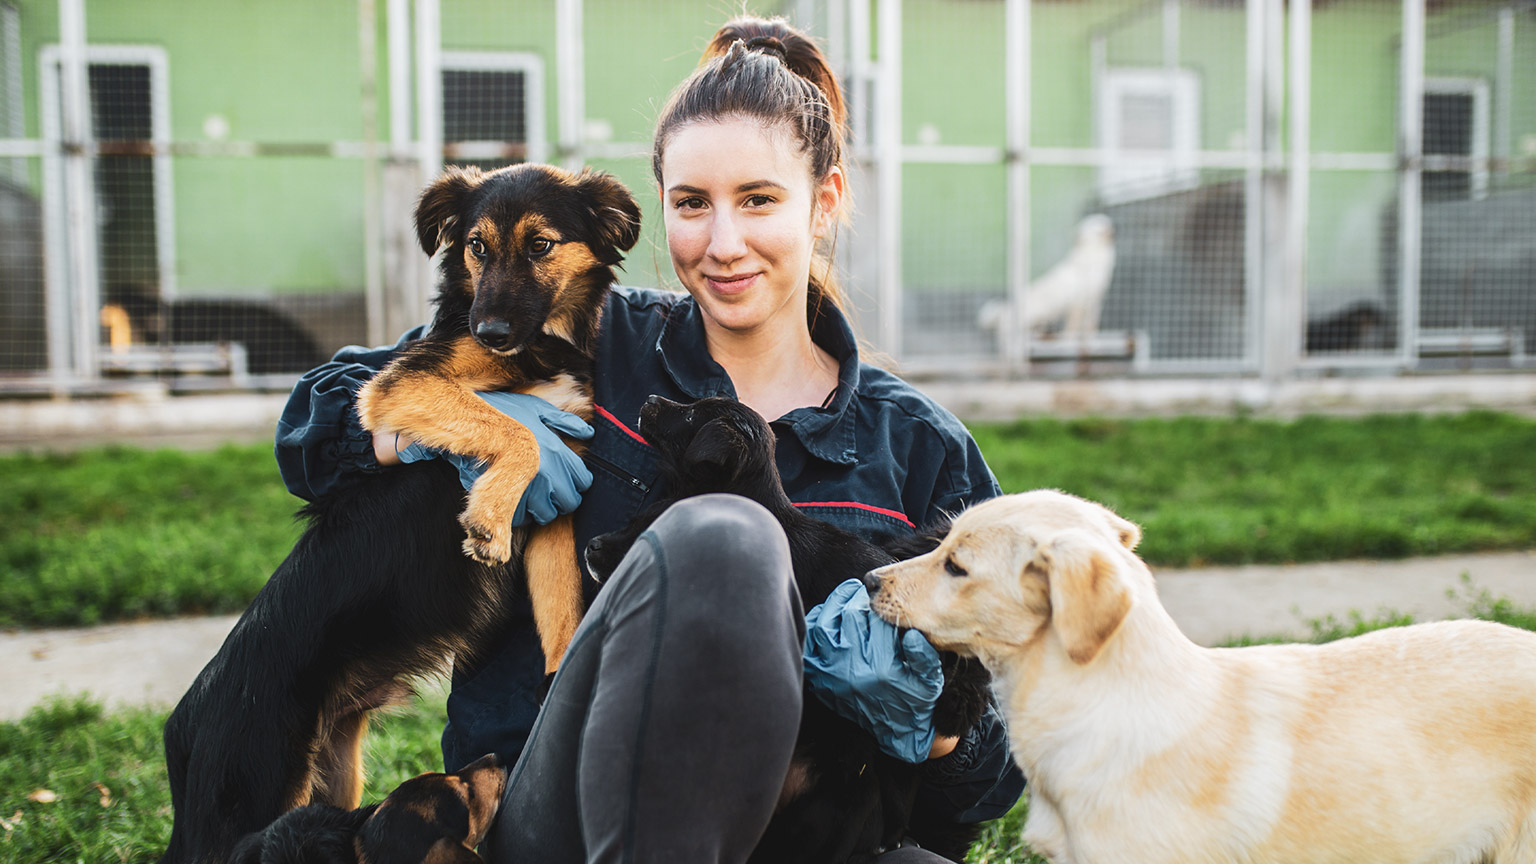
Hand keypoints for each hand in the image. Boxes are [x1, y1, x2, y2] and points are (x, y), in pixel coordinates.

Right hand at [395, 392, 594, 525]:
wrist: (466, 420)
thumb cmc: (503, 412)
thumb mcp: (537, 407)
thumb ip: (564, 422)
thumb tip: (588, 432)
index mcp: (558, 452)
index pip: (582, 483)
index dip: (574, 484)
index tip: (562, 481)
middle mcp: (547, 471)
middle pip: (567, 503)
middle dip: (558, 500)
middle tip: (543, 492)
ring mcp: (527, 486)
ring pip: (545, 514)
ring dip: (538, 508)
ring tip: (525, 495)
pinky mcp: (506, 498)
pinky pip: (522, 519)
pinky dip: (518, 514)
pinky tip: (510, 500)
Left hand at [803, 578, 943, 762]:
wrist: (895, 732)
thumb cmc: (914, 701)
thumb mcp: (930, 682)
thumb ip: (925, 656)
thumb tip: (911, 633)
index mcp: (882, 668)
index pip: (879, 620)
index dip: (883, 603)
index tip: (886, 596)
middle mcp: (853, 670)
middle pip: (850, 615)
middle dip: (860, 599)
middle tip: (868, 593)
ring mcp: (832, 674)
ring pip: (825, 625)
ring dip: (836, 605)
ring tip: (849, 596)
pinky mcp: (820, 678)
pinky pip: (809, 643)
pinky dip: (816, 623)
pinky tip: (831, 615)